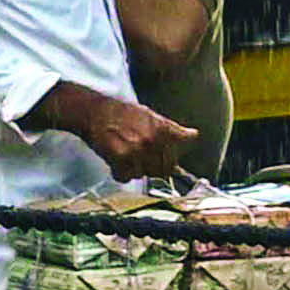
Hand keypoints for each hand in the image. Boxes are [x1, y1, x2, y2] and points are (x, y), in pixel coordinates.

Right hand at [56, 92, 191, 177]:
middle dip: (153, 167)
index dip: (168, 162)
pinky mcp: (119, 159)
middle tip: (141, 158)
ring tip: (127, 156)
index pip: (174, 159)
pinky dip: (121, 174)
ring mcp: (136, 151)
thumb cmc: (122, 113)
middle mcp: (151, 141)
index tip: (163, 161)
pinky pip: (126, 177)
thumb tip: (193, 135)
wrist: (96, 112)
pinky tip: (117, 162)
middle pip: (162, 170)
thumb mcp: (152, 116)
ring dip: (136, 170)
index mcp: (162, 130)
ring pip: (143, 174)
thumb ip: (173, 129)